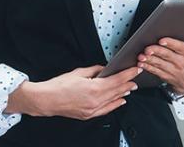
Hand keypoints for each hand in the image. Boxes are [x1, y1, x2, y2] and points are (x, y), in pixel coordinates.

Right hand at [6, 65, 139, 119]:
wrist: (46, 100)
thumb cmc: (59, 86)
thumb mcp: (78, 72)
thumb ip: (94, 70)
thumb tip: (104, 69)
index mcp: (94, 88)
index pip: (117, 80)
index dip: (128, 74)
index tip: (136, 70)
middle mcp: (95, 101)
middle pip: (117, 91)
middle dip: (128, 83)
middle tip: (136, 77)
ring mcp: (92, 110)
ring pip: (113, 100)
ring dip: (124, 93)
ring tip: (131, 87)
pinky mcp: (88, 115)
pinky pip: (106, 110)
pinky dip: (115, 104)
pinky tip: (120, 101)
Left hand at [137, 29, 183, 95]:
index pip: (180, 47)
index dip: (170, 44)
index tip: (162, 40)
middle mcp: (182, 62)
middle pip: (167, 55)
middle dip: (156, 51)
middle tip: (147, 47)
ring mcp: (173, 70)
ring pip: (160, 64)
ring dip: (149, 59)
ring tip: (142, 55)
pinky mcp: (166, 75)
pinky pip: (155, 71)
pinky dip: (148, 66)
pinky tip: (141, 62)